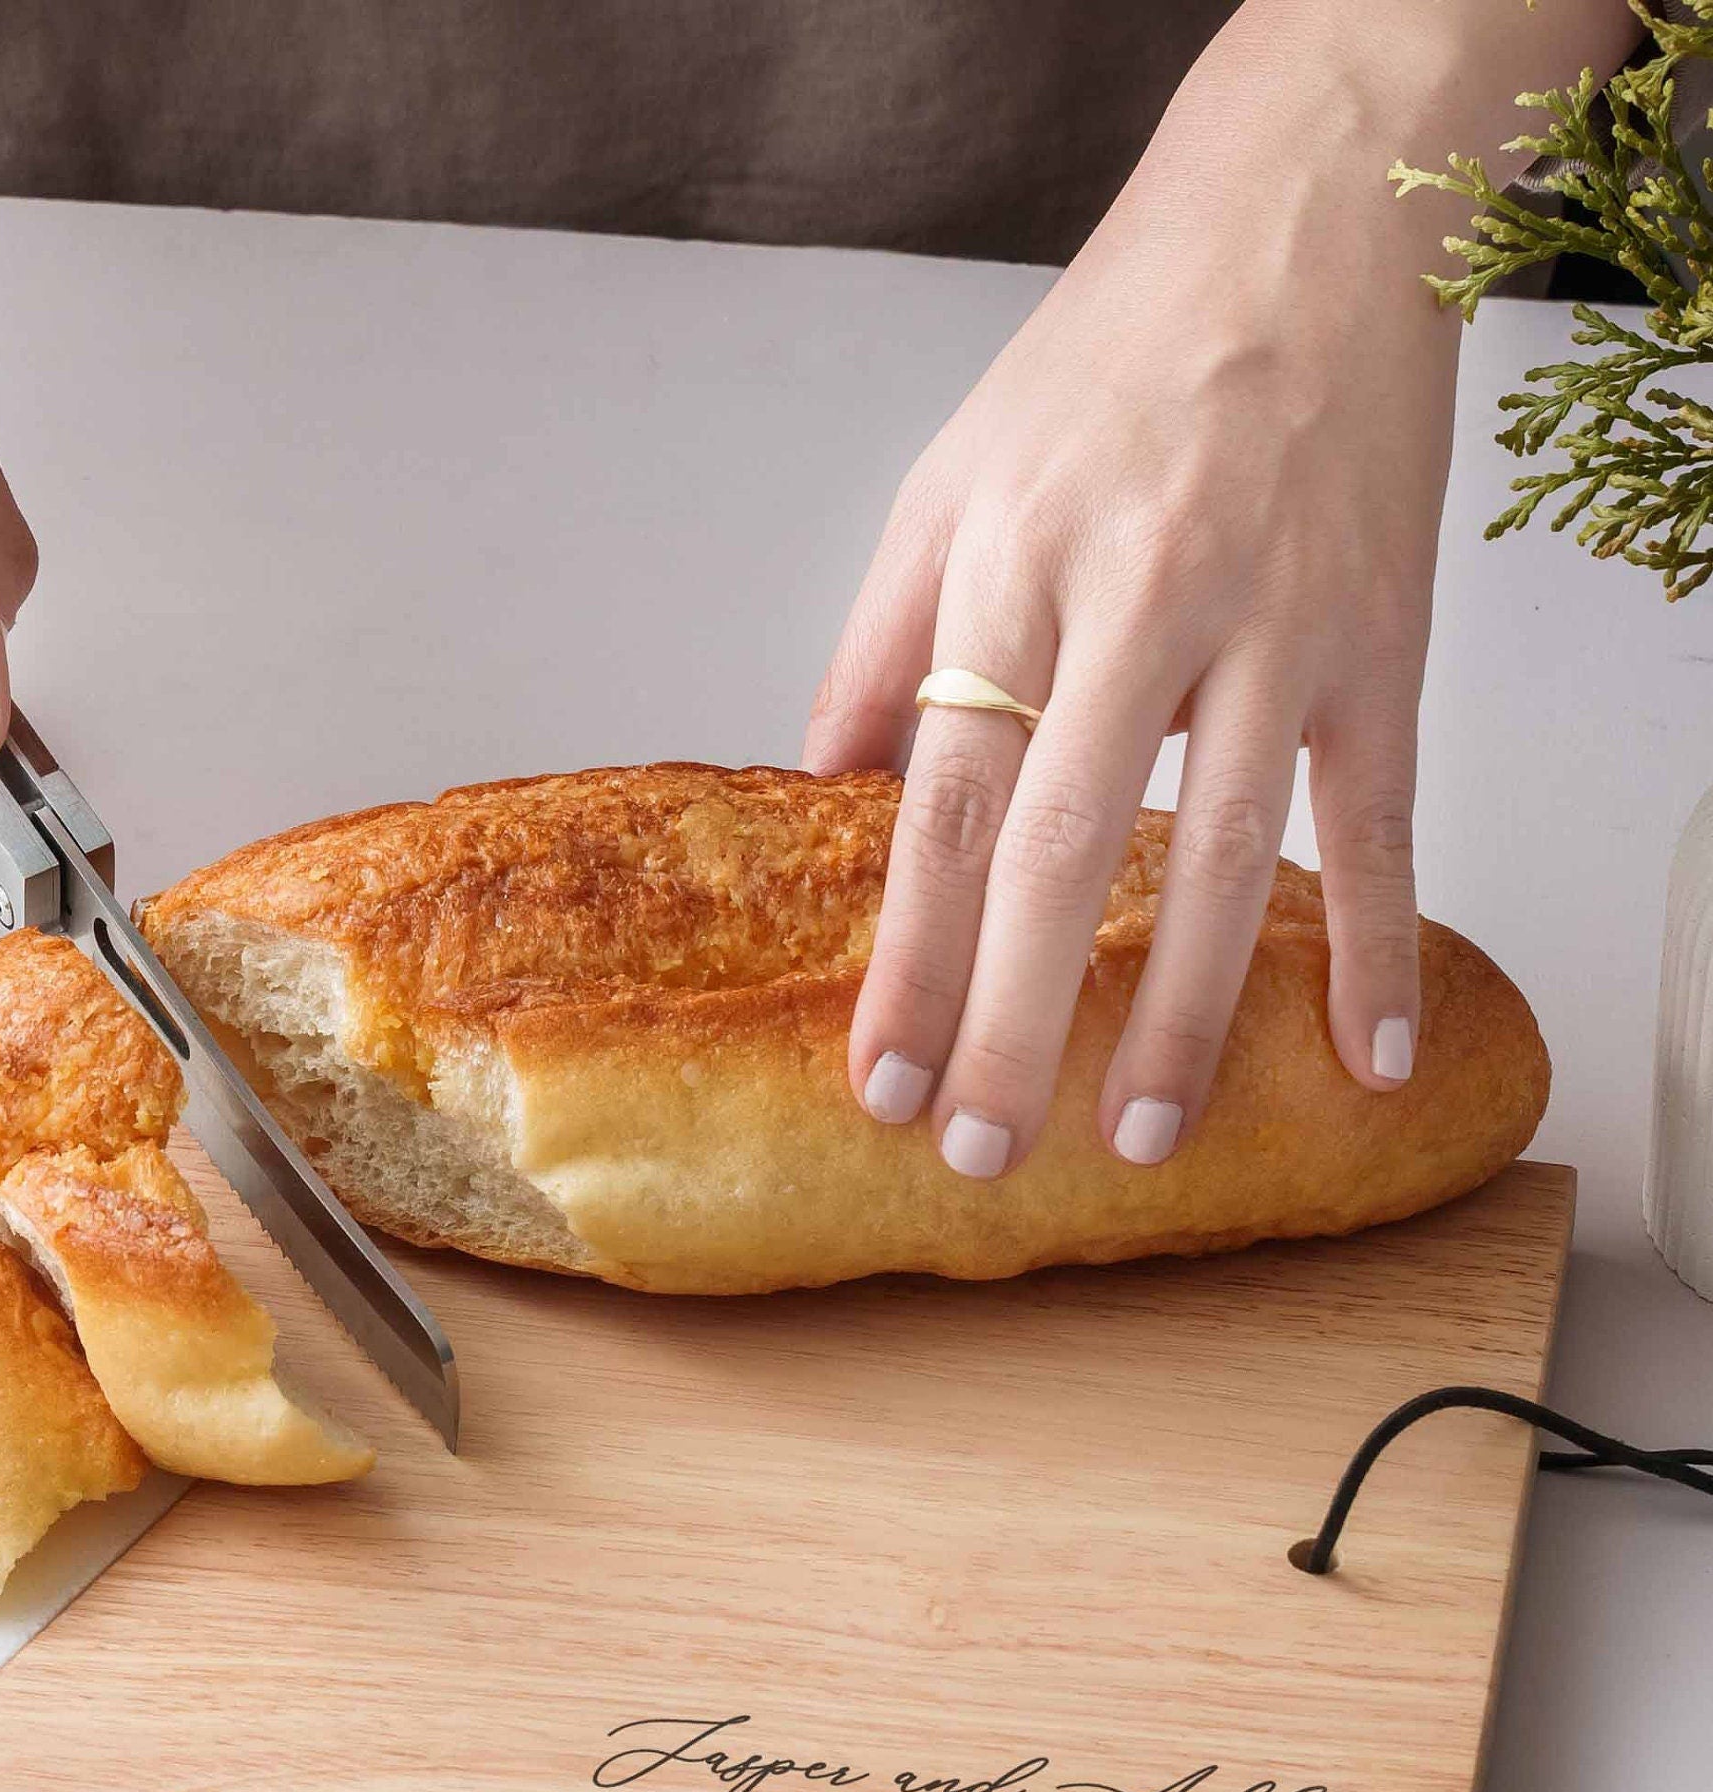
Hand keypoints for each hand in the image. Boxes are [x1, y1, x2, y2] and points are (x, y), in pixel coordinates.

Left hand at [803, 2, 1623, 1175]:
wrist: (1298, 230)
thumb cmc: (1107, 364)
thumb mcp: (946, 487)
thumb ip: (883, 649)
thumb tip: (820, 797)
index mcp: (1009, 574)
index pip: (943, 805)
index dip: (912, 959)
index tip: (879, 1078)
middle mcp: (1139, 603)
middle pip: (1063, 852)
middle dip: (1016, 1020)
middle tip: (980, 1151)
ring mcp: (1274, 627)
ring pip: (1224, 856)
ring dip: (1185, 1016)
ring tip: (1138, 1138)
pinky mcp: (1382, 639)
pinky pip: (1379, 816)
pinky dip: (1378, 939)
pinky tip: (1368, 1051)